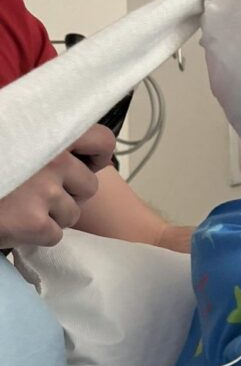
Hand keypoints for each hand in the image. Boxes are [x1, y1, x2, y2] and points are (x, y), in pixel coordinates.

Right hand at [0, 124, 114, 247]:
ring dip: (53, 215)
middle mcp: (53, 159)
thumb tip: (78, 152)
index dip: (96, 155)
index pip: (101, 139)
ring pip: (73, 213)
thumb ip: (42, 136)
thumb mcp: (13, 134)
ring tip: (23, 207)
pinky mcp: (36, 222)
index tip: (86, 164)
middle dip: (69, 193)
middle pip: (89, 185)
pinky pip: (55, 234)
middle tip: (39, 193)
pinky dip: (38, 235)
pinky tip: (15, 223)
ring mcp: (46, 192)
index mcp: (48, 130)